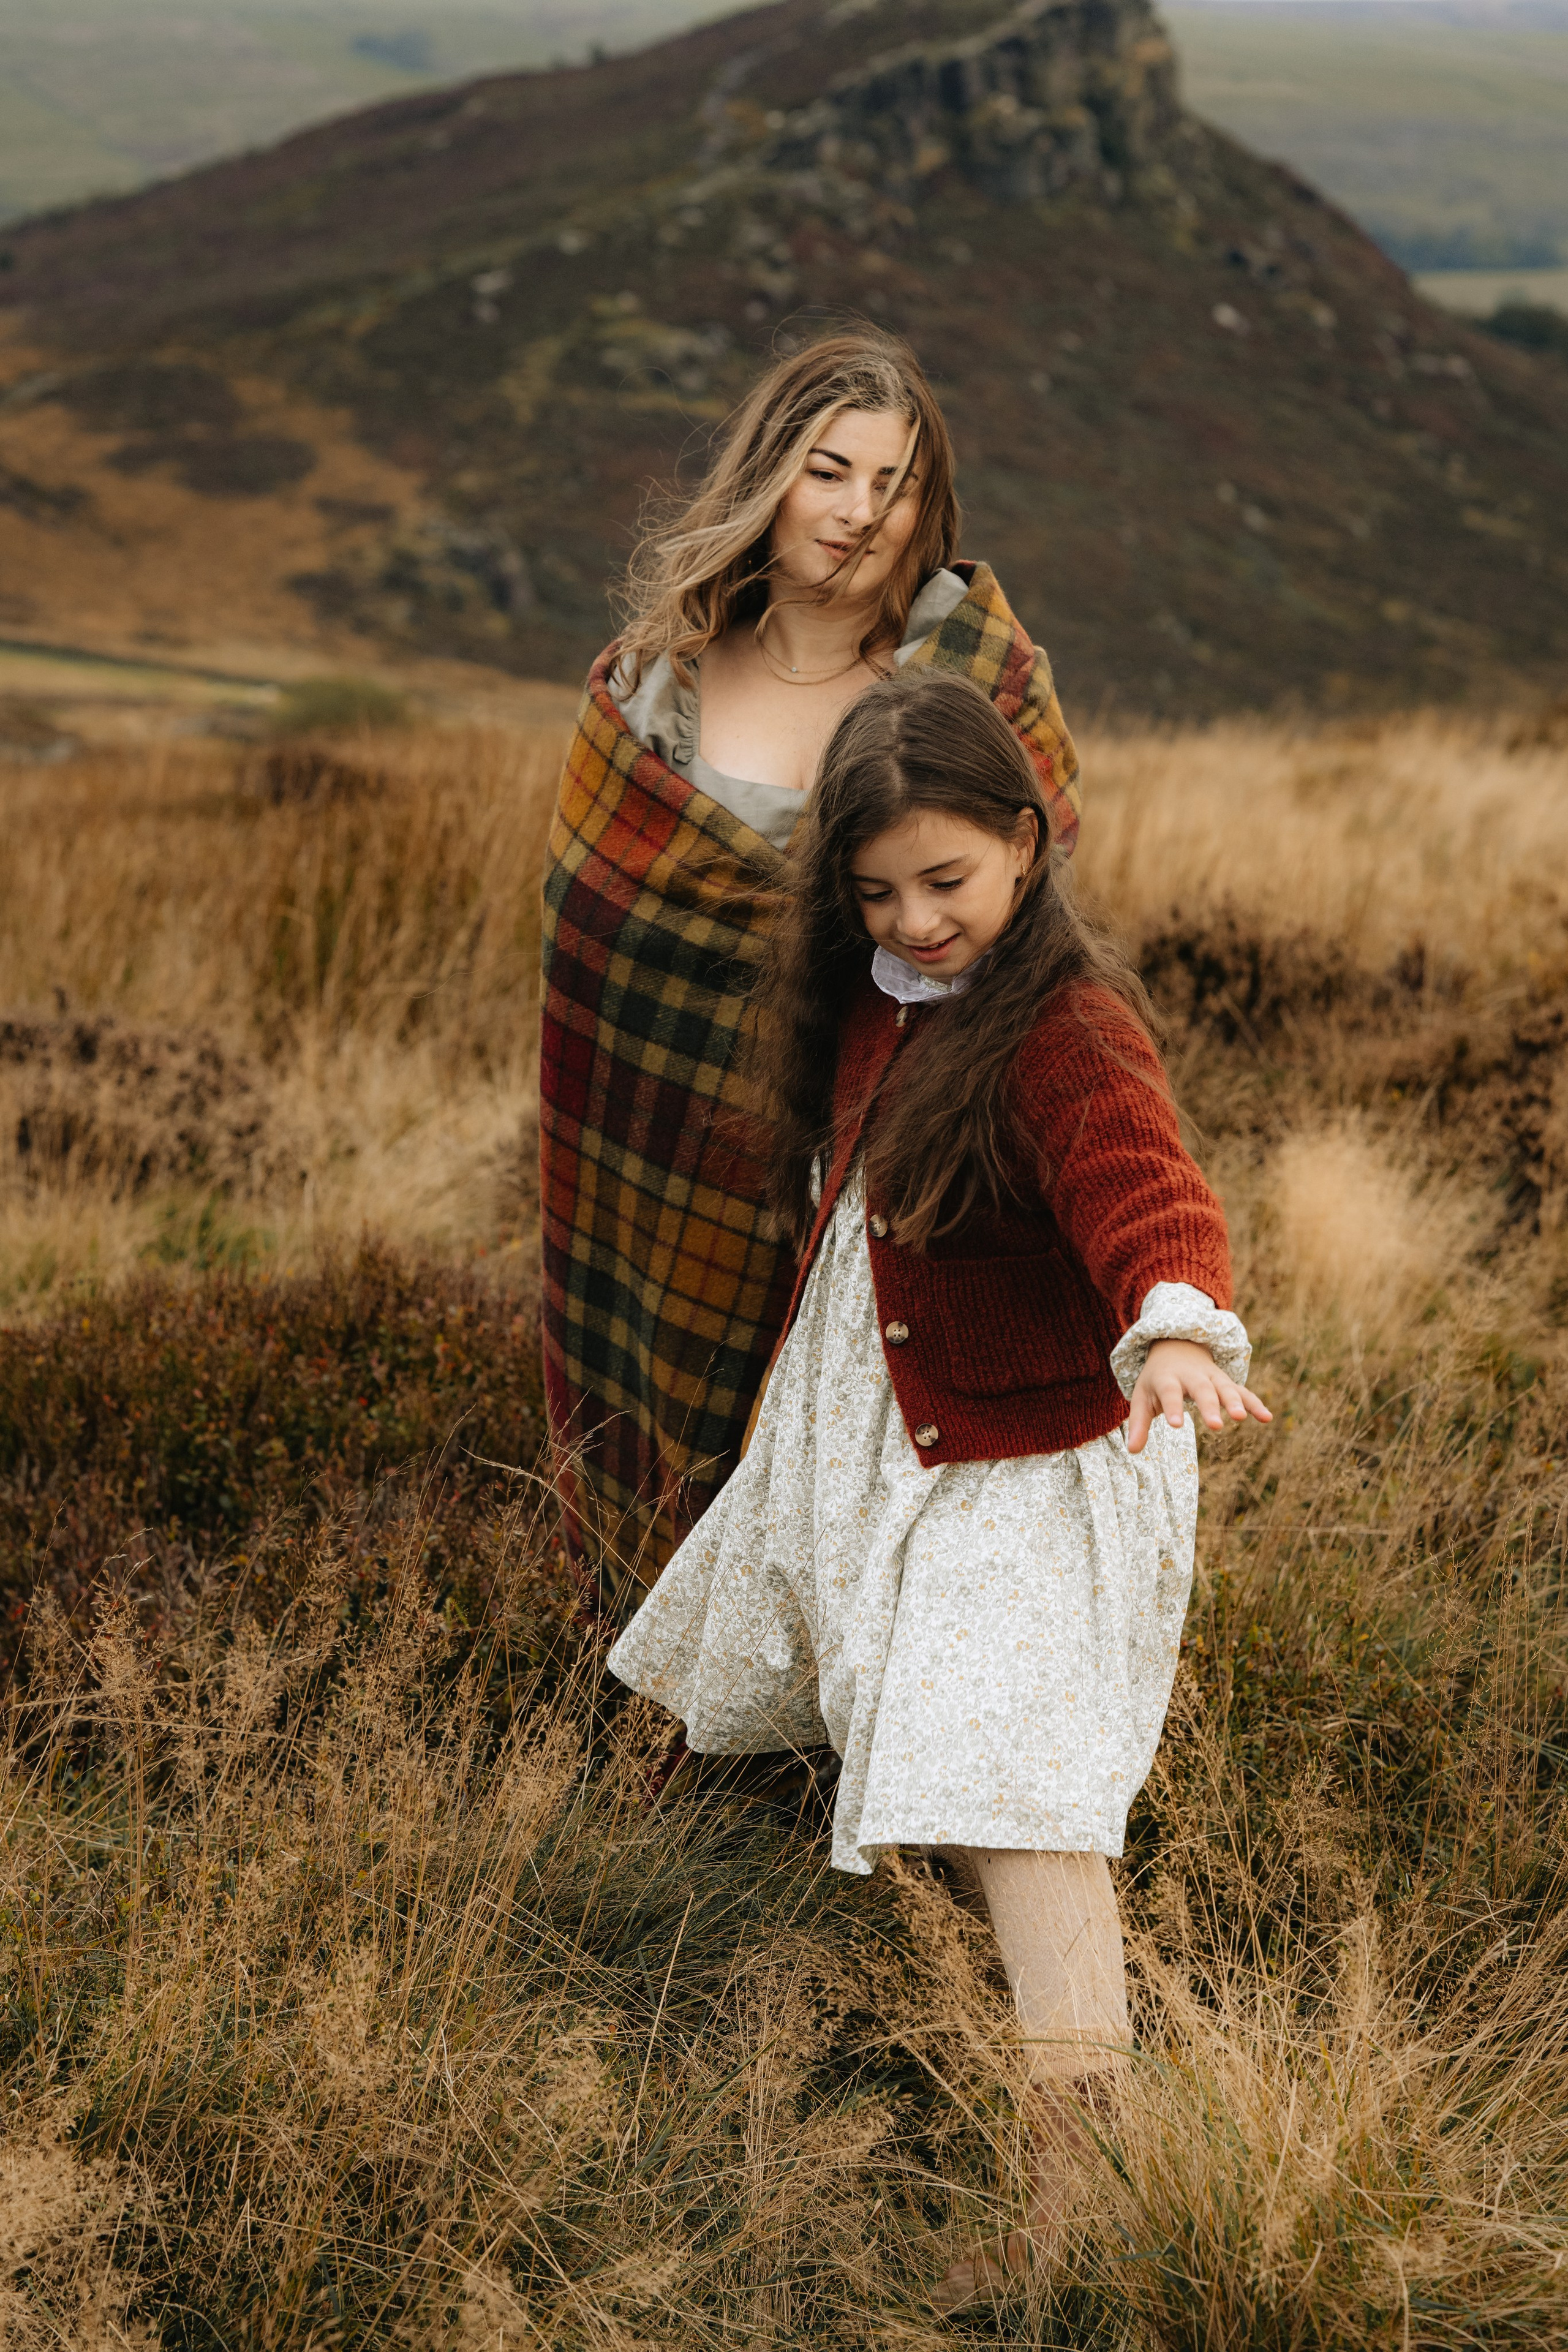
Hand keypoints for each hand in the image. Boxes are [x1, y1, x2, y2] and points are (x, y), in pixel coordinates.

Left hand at [1125, 1339, 1271, 1455]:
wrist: (1175, 1346)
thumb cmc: (1157, 1380)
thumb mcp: (1143, 1396)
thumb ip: (1138, 1423)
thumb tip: (1132, 1451)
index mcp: (1168, 1378)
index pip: (1170, 1393)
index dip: (1173, 1408)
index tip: (1176, 1425)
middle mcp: (1192, 1376)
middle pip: (1202, 1390)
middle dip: (1210, 1406)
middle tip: (1216, 1425)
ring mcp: (1212, 1378)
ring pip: (1225, 1388)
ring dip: (1234, 1402)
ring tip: (1241, 1418)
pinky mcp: (1226, 1383)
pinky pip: (1243, 1392)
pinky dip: (1255, 1403)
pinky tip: (1267, 1417)